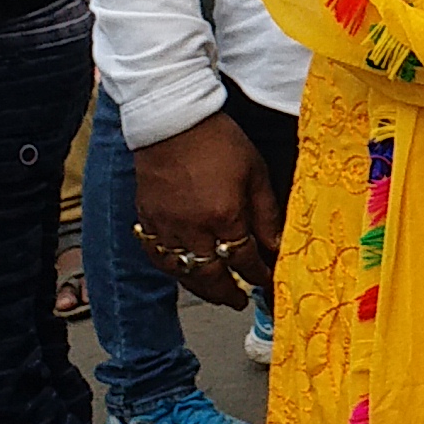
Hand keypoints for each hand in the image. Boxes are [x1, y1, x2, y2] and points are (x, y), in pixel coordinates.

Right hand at [131, 109, 284, 308]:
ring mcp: (166, 227)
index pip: (245, 260)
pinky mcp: (146, 219)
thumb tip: (276, 245)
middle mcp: (193, 228)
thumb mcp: (256, 171)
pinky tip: (184, 271)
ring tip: (216, 294)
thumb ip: (266, 212)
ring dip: (200, 288)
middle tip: (240, 301)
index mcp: (225, 215)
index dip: (259, 275)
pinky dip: (173, 269)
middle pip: (210, 276)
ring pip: (182, 271)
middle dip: (228, 293)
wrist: (172, 122)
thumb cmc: (220, 142)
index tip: (268, 281)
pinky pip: (157, 256)